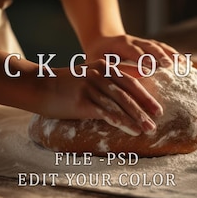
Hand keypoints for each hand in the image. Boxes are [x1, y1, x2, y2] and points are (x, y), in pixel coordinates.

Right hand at [36, 59, 162, 135]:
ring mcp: (90, 86)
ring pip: (118, 103)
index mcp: (103, 67)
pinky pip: (105, 112)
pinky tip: (129, 129)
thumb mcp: (88, 75)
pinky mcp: (82, 100)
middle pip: (127, 93)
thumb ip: (107, 80)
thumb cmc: (65, 86)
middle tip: (156, 121)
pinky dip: (119, 121)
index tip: (158, 109)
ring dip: (135, 118)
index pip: (130, 81)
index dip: (146, 96)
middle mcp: (99, 74)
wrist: (39, 87)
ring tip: (146, 130)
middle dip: (144, 108)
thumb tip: (128, 94)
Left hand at [83, 34, 181, 67]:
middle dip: (159, 55)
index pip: (132, 50)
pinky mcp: (150, 46)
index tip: (149, 69)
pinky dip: (174, 55)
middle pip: (149, 46)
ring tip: (182, 64)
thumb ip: (107, 70)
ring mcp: (143, 42)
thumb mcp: (96, 62)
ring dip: (171, 54)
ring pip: (159, 46)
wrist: (102, 41)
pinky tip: (184, 63)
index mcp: (120, 43)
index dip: (141, 59)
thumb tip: (118, 83)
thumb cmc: (97, 56)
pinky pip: (164, 48)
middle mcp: (133, 40)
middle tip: (169, 66)